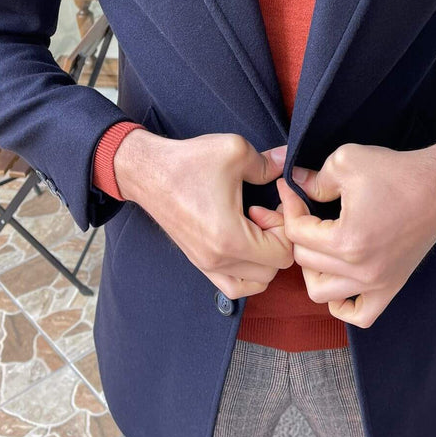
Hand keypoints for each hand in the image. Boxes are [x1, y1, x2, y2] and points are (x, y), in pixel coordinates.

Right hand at [114, 129, 293, 298]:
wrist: (147, 172)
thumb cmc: (187, 163)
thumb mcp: (235, 151)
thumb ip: (268, 162)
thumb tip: (288, 161)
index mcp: (230, 238)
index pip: (283, 254)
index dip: (287, 225)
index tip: (275, 202)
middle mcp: (218, 260)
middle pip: (272, 271)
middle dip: (278, 240)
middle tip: (266, 212)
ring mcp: (206, 265)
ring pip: (255, 284)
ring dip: (265, 259)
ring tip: (257, 229)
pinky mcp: (199, 262)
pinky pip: (233, 285)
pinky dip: (248, 272)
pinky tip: (246, 242)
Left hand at [275, 136, 435, 327]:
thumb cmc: (398, 172)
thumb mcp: (347, 160)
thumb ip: (314, 177)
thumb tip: (295, 184)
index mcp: (347, 241)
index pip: (296, 232)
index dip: (289, 205)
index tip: (290, 189)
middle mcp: (361, 270)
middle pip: (304, 260)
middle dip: (297, 232)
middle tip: (302, 211)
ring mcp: (377, 283)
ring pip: (321, 293)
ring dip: (311, 269)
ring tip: (317, 245)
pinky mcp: (391, 286)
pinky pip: (359, 315)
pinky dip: (342, 304)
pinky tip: (339, 279)